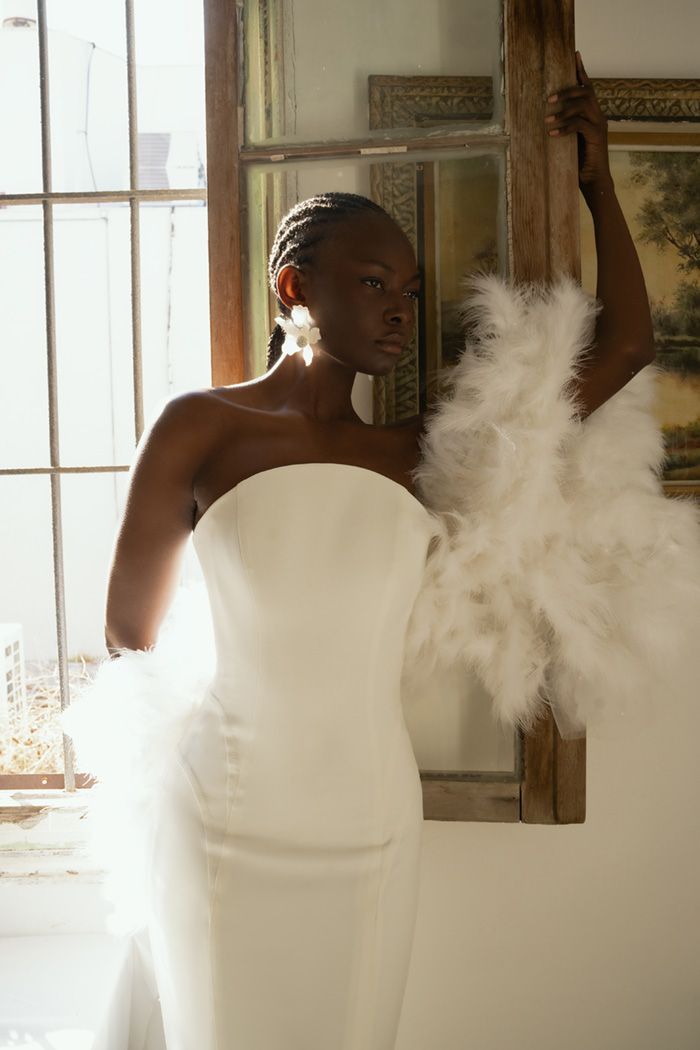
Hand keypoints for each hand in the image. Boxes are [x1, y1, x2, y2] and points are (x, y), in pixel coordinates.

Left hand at [544, 50, 611, 190]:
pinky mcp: (597, 137)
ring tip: (548, 118)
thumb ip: (565, 126)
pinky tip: (553, 134)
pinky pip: (580, 125)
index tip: (574, 54)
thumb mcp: (570, 140)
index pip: (587, 87)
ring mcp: (599, 125)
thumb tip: (546, 116)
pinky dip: (565, 127)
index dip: (581, 70)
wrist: (594, 181)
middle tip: (549, 99)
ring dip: (564, 110)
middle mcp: (598, 116)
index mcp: (592, 114)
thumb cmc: (579, 162)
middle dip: (568, 90)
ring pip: (583, 106)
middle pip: (586, 92)